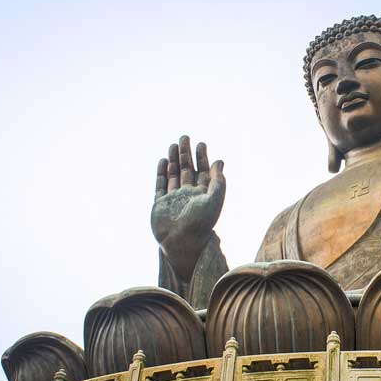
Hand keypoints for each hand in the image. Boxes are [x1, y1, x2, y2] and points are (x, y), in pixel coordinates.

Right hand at [151, 136, 225, 279]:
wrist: (181, 243)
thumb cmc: (201, 223)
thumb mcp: (214, 200)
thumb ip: (218, 181)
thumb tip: (220, 161)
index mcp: (203, 195)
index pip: (203, 171)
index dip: (202, 157)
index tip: (201, 143)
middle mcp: (188, 195)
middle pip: (187, 169)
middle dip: (186, 153)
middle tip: (185, 137)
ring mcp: (173, 199)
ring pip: (173, 174)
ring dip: (174, 160)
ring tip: (174, 144)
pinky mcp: (160, 204)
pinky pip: (160, 185)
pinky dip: (162, 172)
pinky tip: (164, 160)